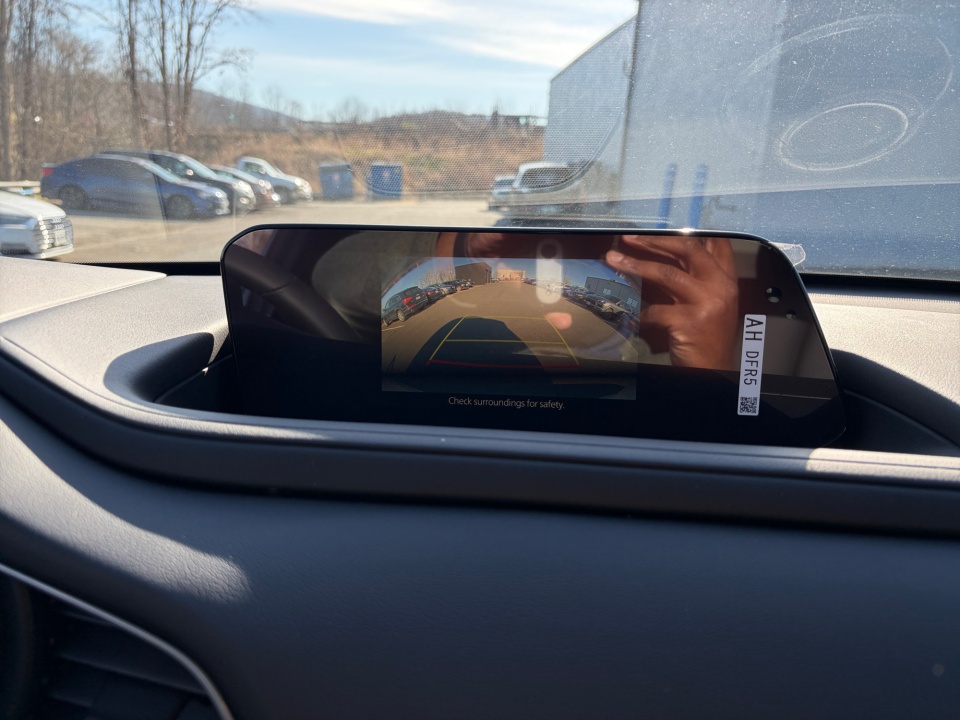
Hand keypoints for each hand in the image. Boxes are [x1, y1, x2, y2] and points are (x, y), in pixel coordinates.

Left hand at [605, 235, 738, 369]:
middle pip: (687, 250)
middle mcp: (720, 286)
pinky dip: (639, 312)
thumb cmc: (706, 335)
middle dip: (654, 241)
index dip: (688, 227)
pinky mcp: (690, 322)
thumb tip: (657, 255)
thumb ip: (690, 278)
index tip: (662, 220)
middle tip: (628, 237)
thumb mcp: (707, 302)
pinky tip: (630, 313)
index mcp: (726, 279)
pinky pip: (655, 310)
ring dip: (635, 265)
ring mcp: (707, 303)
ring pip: (666, 274)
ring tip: (612, 259)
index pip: (714, 243)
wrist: (714, 369)